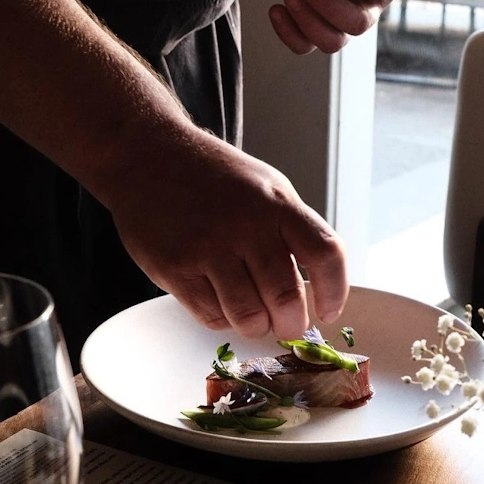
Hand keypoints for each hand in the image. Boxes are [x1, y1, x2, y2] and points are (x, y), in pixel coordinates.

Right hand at [106, 127, 348, 340]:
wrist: (149, 156)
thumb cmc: (214, 176)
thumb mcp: (266, 186)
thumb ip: (291, 229)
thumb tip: (317, 286)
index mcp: (277, 203)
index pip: (325, 253)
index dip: (334, 291)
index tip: (329, 311)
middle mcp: (246, 225)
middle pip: (286, 297)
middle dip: (291, 324)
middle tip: (287, 326)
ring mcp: (208, 247)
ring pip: (249, 316)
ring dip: (257, 327)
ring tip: (254, 318)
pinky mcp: (175, 267)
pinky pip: (211, 316)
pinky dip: (222, 318)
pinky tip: (220, 302)